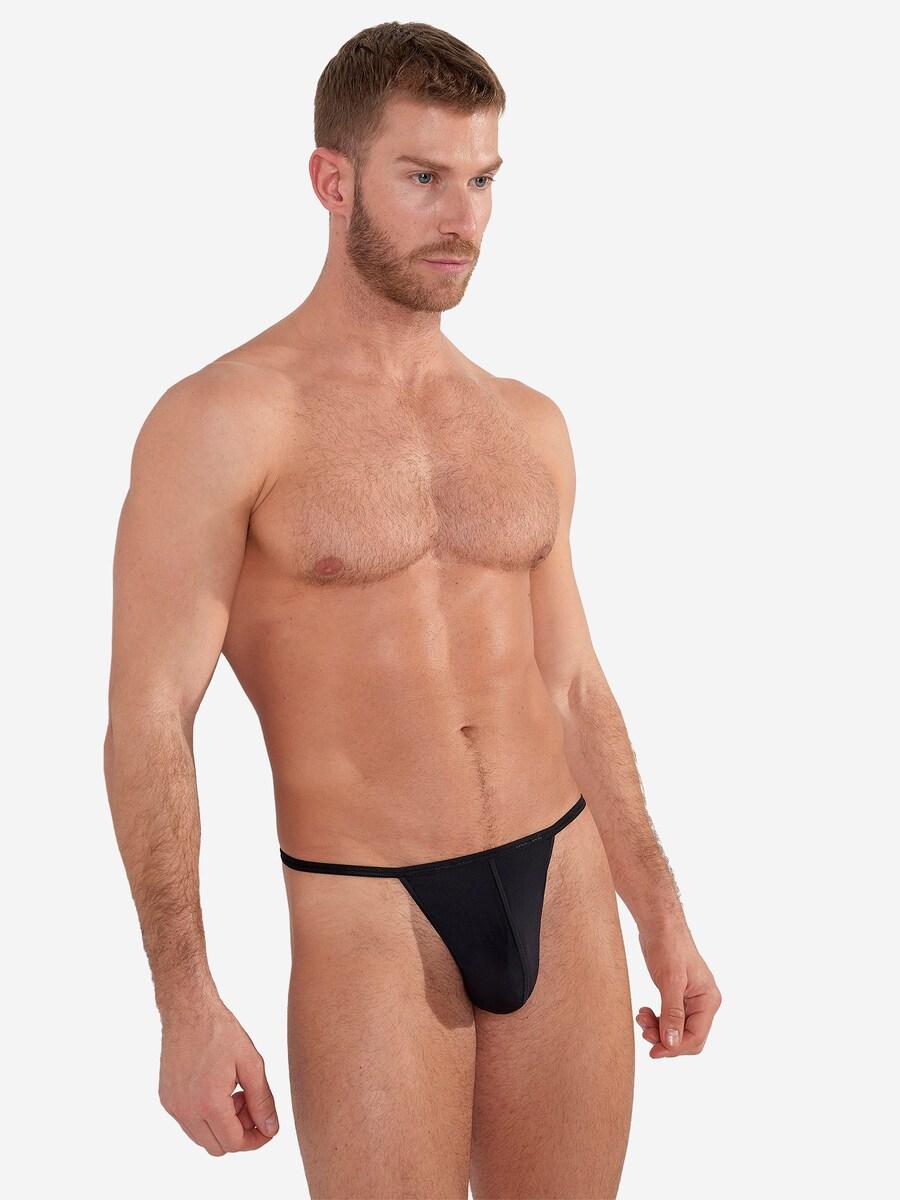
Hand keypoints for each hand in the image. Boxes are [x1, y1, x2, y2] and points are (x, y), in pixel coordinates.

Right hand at [158, 998, 279, 1153]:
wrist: (189, 1010)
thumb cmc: (221, 1032)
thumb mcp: (251, 1063)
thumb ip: (262, 1100)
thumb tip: (270, 1129)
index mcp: (209, 1103)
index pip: (235, 1143)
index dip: (256, 1139)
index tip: (267, 1126)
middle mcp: (186, 1110)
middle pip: (218, 1147)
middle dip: (239, 1132)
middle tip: (248, 1101)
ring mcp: (173, 1106)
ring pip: (202, 1138)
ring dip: (222, 1125)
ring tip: (233, 1093)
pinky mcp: (166, 1099)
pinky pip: (188, 1123)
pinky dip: (205, 1117)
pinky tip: (216, 1088)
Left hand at [635, 922, 720, 1057]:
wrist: (660, 924)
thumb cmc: (668, 946)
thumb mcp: (669, 980)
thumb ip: (672, 1013)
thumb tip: (671, 1042)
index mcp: (708, 1000)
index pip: (696, 1037)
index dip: (674, 1048)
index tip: (653, 1051)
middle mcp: (704, 1003)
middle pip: (688, 1037)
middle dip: (665, 1039)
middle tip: (643, 1031)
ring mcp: (692, 1000)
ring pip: (677, 1030)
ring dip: (658, 1030)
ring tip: (641, 1018)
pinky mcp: (678, 995)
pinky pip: (670, 1019)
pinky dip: (657, 1020)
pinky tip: (645, 1012)